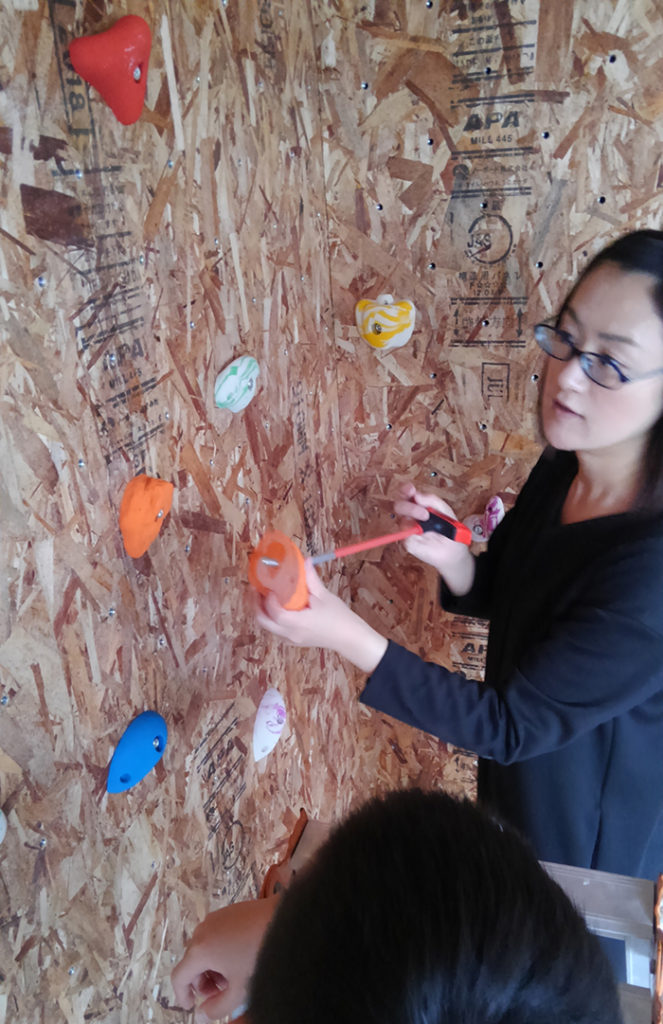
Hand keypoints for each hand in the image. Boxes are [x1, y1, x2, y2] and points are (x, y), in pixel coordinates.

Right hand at [171, 897, 277, 1022]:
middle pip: (191, 962)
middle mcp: (202, 930)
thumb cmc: (259, 954)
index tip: (191, 1005)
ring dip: (211, 966)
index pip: (179, 977)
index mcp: (199, 950)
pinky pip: (214, 934)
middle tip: (219, 992)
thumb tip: (201, 1015)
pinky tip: (238, 957)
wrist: (283, 922)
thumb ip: (216, 1008)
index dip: (182, 995)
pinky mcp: (227, 911)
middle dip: (202, 981)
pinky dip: (218, 950)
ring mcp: (214, 918)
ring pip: (203, 948)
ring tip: (232, 976)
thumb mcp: (238, 990)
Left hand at [255, 560, 387, 672]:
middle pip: (263, 622)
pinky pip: (275, 630)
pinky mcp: (294, 641)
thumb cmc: (339, 618)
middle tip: (255, 589)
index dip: (268, 598)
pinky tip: (275, 606)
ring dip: (262, 611)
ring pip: (267, 626)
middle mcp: (290, 634)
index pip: (275, 612)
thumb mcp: (324, 596)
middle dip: (255, 605)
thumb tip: (304, 561)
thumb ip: (310, 579)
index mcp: (298, 624)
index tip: (269, 585)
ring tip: (263, 595)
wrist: (349, 638)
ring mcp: (291, 640)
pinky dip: (271, 618)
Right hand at [395, 483, 474, 593]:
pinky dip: (413, 535)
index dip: (404, 490)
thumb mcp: (444, 509)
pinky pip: (405, 538)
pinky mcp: (408, 543)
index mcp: (416, 504)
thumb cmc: (448, 527)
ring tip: (427, 521)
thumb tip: (417, 496)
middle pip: (398, 506)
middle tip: (424, 513)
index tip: (410, 489)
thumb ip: (431, 500)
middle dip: (409, 507)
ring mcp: (407, 529)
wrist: (454, 547)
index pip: (405, 494)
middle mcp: (409, 515)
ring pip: (400, 521)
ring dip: (413, 519)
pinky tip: (423, 536)